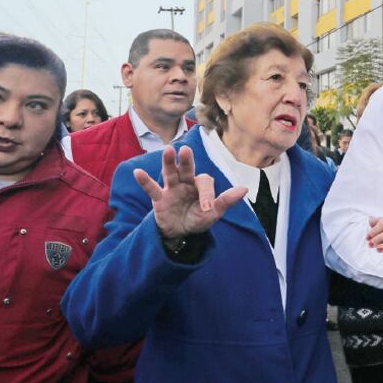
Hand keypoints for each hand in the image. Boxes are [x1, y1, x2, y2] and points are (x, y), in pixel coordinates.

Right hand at [133, 146, 248, 240]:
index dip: (206, 193)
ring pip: (170, 173)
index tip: (206, 207)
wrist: (181, 233)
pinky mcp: (160, 199)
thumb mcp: (213, 213)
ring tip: (167, 150)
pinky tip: (138, 172)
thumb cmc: (198, 219)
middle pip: (187, 168)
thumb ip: (226, 200)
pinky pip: (152, 188)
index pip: (204, 182)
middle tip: (186, 149)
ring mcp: (172, 189)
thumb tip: (245, 188)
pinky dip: (145, 181)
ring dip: (168, 162)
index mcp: (201, 185)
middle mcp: (186, 182)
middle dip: (187, 160)